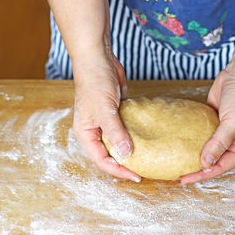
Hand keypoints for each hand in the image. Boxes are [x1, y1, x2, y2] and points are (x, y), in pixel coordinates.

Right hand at [72, 49, 140, 181]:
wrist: (98, 59)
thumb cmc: (94, 82)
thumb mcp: (105, 110)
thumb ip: (116, 132)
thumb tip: (127, 154)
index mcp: (86, 133)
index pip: (102, 160)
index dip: (118, 170)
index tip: (136, 175)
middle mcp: (95, 131)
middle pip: (109, 154)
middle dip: (124, 163)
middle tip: (143, 171)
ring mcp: (106, 122)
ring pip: (118, 142)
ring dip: (130, 150)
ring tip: (147, 159)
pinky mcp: (116, 113)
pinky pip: (126, 128)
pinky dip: (135, 134)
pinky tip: (147, 139)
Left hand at [180, 67, 234, 183]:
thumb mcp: (233, 122)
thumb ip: (219, 142)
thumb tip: (205, 163)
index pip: (221, 166)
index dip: (204, 174)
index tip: (187, 179)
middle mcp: (231, 141)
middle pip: (213, 160)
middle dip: (197, 169)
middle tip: (179, 174)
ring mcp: (220, 131)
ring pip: (206, 148)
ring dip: (193, 155)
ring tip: (177, 162)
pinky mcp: (211, 120)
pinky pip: (200, 133)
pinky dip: (191, 139)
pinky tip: (179, 143)